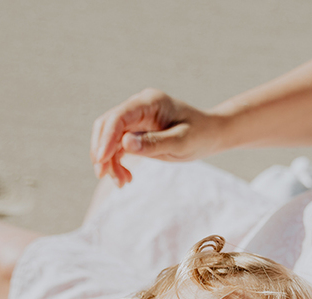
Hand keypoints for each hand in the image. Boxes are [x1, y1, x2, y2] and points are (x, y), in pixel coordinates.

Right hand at [90, 89, 225, 185]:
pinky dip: (116, 163)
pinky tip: (126, 178)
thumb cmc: (200, 135)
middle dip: (101, 151)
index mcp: (150, 102)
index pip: (119, 117)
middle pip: (107, 125)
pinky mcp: (134, 131)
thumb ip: (154, 143)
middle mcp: (138, 106)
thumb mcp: (181, 142)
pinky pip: (117, 146)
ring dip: (109, 161)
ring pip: (109, 138)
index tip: (101, 160)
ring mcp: (135, 118)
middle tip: (103, 175)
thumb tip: (125, 143)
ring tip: (122, 182)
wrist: (210, 134)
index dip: (106, 138)